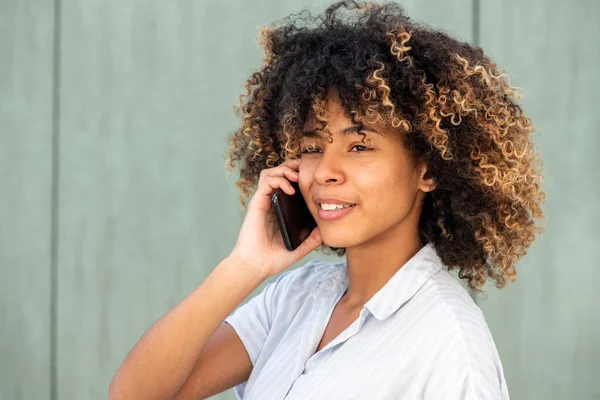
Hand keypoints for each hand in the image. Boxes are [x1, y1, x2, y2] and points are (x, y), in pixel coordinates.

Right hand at [229, 158, 321, 277]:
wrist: (256, 266)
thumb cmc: (273, 258)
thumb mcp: (299, 248)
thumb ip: (312, 240)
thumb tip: (325, 231)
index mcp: (280, 209)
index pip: (287, 183)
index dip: (297, 174)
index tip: (311, 176)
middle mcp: (270, 202)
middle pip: (278, 172)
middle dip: (292, 166)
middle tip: (305, 168)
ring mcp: (263, 202)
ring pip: (270, 173)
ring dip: (284, 169)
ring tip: (296, 176)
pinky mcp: (257, 203)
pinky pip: (266, 182)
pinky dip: (278, 180)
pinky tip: (290, 188)